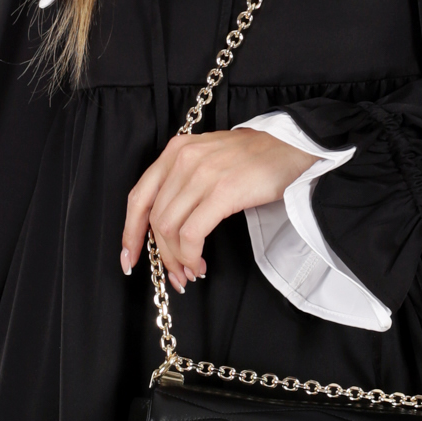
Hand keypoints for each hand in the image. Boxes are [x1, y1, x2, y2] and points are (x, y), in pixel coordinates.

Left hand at [121, 130, 317, 289]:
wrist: (292, 145)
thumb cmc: (255, 158)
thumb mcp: (208, 159)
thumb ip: (184, 182)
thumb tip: (168, 226)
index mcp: (175, 151)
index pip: (138, 197)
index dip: (130, 232)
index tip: (129, 257)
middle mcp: (183, 159)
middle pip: (155, 218)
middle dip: (161, 254)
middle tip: (174, 274)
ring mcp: (202, 174)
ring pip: (170, 229)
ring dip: (176, 259)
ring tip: (190, 272)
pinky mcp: (223, 192)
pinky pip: (192, 233)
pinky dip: (190, 255)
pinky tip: (199, 263)